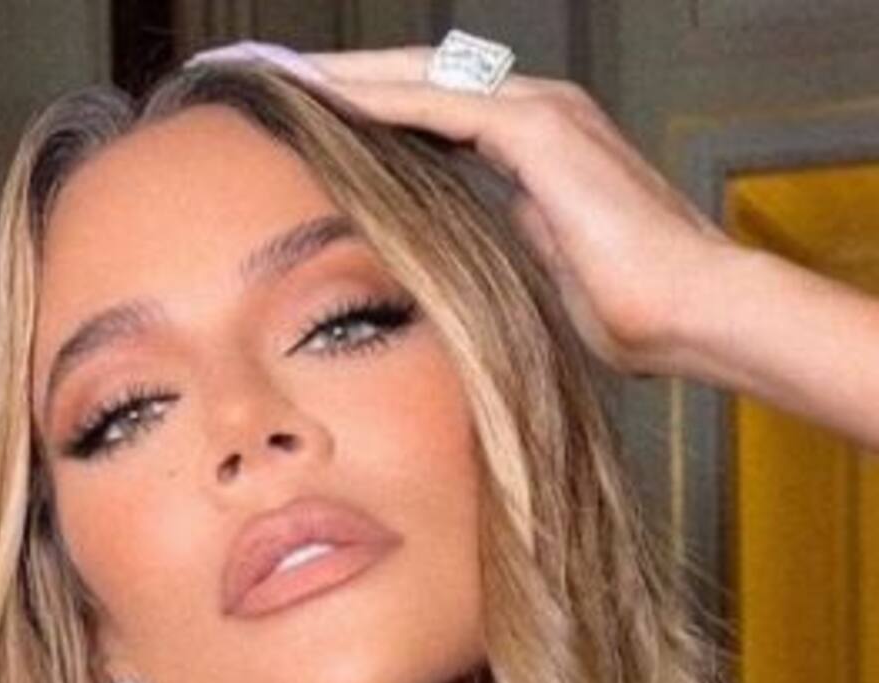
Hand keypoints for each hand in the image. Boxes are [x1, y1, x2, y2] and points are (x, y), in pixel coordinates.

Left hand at [303, 47, 734, 376]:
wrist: (691, 315)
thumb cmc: (632, 312)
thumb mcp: (547, 273)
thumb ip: (514, 244)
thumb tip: (477, 251)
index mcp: (537, 149)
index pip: (435, 116)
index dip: (374, 113)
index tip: (315, 123)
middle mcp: (537, 115)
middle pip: (420, 82)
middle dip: (349, 80)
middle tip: (280, 81)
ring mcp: (542, 114)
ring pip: (421, 78)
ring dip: (349, 77)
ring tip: (284, 79)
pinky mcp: (540, 130)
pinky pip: (438, 103)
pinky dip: (378, 96)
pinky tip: (327, 98)